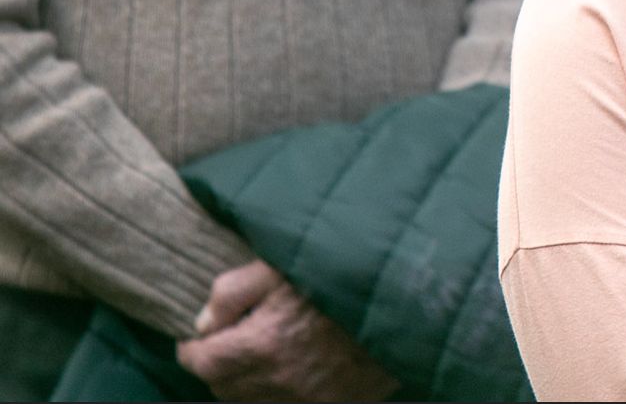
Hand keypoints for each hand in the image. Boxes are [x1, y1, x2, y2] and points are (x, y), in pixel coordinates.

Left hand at [178, 260, 398, 401]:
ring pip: (250, 400)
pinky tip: (290, 368)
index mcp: (260, 344)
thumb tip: (203, 324)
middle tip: (231, 340)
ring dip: (246, 381)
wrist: (399, 302)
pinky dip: (277, 392)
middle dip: (218, 365)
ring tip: (261, 353)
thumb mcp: (278, 267)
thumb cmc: (337, 278)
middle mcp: (277, 381)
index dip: (194, 348)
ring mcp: (304, 398)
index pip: (201, 362)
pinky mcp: (330, 403)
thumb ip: (232, 292)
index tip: (199, 336)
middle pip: (222, 386)